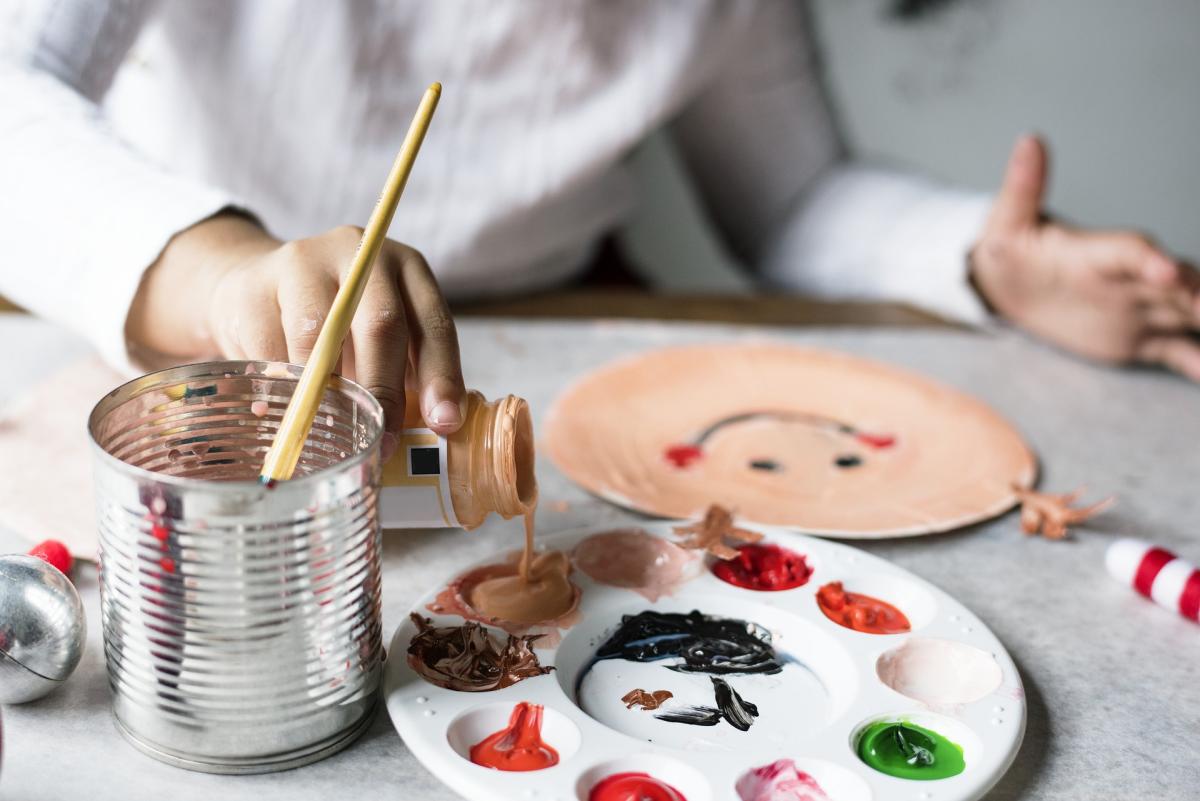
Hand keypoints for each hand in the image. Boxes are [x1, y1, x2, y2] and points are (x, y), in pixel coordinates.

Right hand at [126, 213, 466, 451]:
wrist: (256, 288)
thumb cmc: (336, 326)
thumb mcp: (379, 339)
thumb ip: (403, 375)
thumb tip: (425, 433)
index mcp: (406, 269)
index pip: (433, 325)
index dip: (441, 377)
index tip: (444, 423)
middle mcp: (360, 255)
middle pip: (381, 324)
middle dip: (384, 392)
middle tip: (383, 441)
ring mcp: (303, 263)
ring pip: (318, 336)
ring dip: (325, 393)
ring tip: (328, 432)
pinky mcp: (254, 285)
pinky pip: (269, 348)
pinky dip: (279, 389)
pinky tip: (280, 414)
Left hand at [970, 135, 1199, 379]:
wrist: (1010, 283)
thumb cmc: (1008, 250)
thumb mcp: (1005, 224)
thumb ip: (1021, 189)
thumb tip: (1027, 140)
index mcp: (1098, 252)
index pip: (1131, 251)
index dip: (1150, 259)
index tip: (1165, 270)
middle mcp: (1131, 278)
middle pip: (1178, 283)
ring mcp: (1140, 308)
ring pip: (1188, 315)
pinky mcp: (1139, 338)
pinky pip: (1177, 352)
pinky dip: (1198, 363)